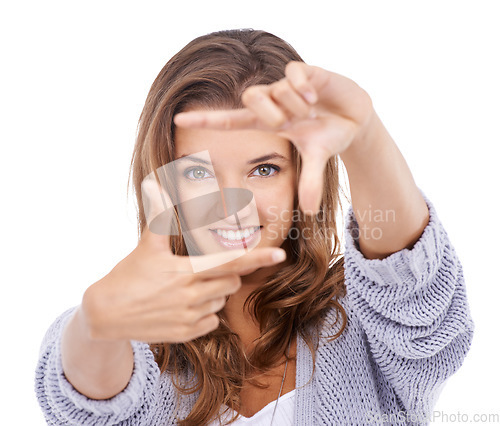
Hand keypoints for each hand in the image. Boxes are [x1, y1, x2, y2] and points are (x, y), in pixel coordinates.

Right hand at [81, 179, 285, 343]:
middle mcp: (192, 296)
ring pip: (222, 300)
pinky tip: (184, 305)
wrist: (106, 314)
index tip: (280, 254)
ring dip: (214, 291)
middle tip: (202, 269)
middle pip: (231, 281)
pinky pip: (211, 320)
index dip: (257, 258)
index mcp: (187, 271)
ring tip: (187, 287)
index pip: (231, 263)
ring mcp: (190, 317)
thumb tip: (155, 183)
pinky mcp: (186, 334)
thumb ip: (159, 215)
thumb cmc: (128, 275)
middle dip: (226, 273)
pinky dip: (205, 311)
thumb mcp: (146, 246)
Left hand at [173, 61, 374, 214]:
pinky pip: (294, 74)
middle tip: (287, 122)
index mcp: (268, 122)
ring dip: (297, 106)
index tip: (178, 121)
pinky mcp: (308, 72)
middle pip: (251, 98)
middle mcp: (274, 102)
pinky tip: (315, 97)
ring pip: (277, 89)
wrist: (355, 118)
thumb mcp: (317, 160)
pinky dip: (304, 87)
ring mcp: (289, 86)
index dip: (206, 121)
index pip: (231, 120)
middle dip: (269, 113)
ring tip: (313, 112)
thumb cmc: (328, 137)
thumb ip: (309, 182)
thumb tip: (308, 211)